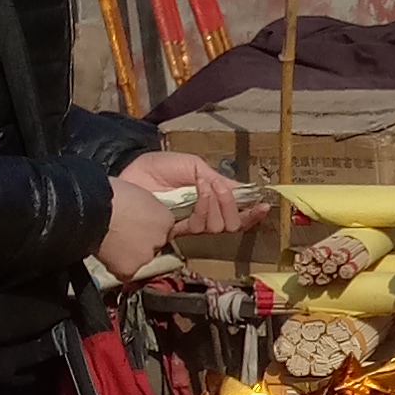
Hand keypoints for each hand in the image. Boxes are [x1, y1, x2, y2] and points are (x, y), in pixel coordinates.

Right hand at [99, 177, 177, 279]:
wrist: (93, 208)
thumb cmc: (109, 194)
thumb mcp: (138, 192)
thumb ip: (146, 207)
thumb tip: (140, 213)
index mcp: (165, 217)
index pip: (164, 229)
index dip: (148, 227)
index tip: (137, 226)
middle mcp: (160, 238)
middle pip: (154, 245)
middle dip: (140, 241)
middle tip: (122, 233)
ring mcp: (146, 255)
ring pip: (140, 259)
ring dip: (129, 254)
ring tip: (112, 241)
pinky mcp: (130, 269)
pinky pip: (125, 273)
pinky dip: (116, 267)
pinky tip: (107, 253)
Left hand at [104, 153, 256, 281]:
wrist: (130, 173)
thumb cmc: (157, 168)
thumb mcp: (193, 165)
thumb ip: (217, 178)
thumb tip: (243, 189)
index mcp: (207, 201)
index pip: (235, 214)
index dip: (251, 213)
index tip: (264, 206)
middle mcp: (201, 215)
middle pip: (231, 224)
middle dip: (233, 205)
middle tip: (221, 188)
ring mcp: (189, 223)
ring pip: (219, 227)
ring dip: (218, 203)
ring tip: (206, 186)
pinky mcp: (176, 229)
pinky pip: (201, 225)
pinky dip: (206, 206)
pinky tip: (199, 191)